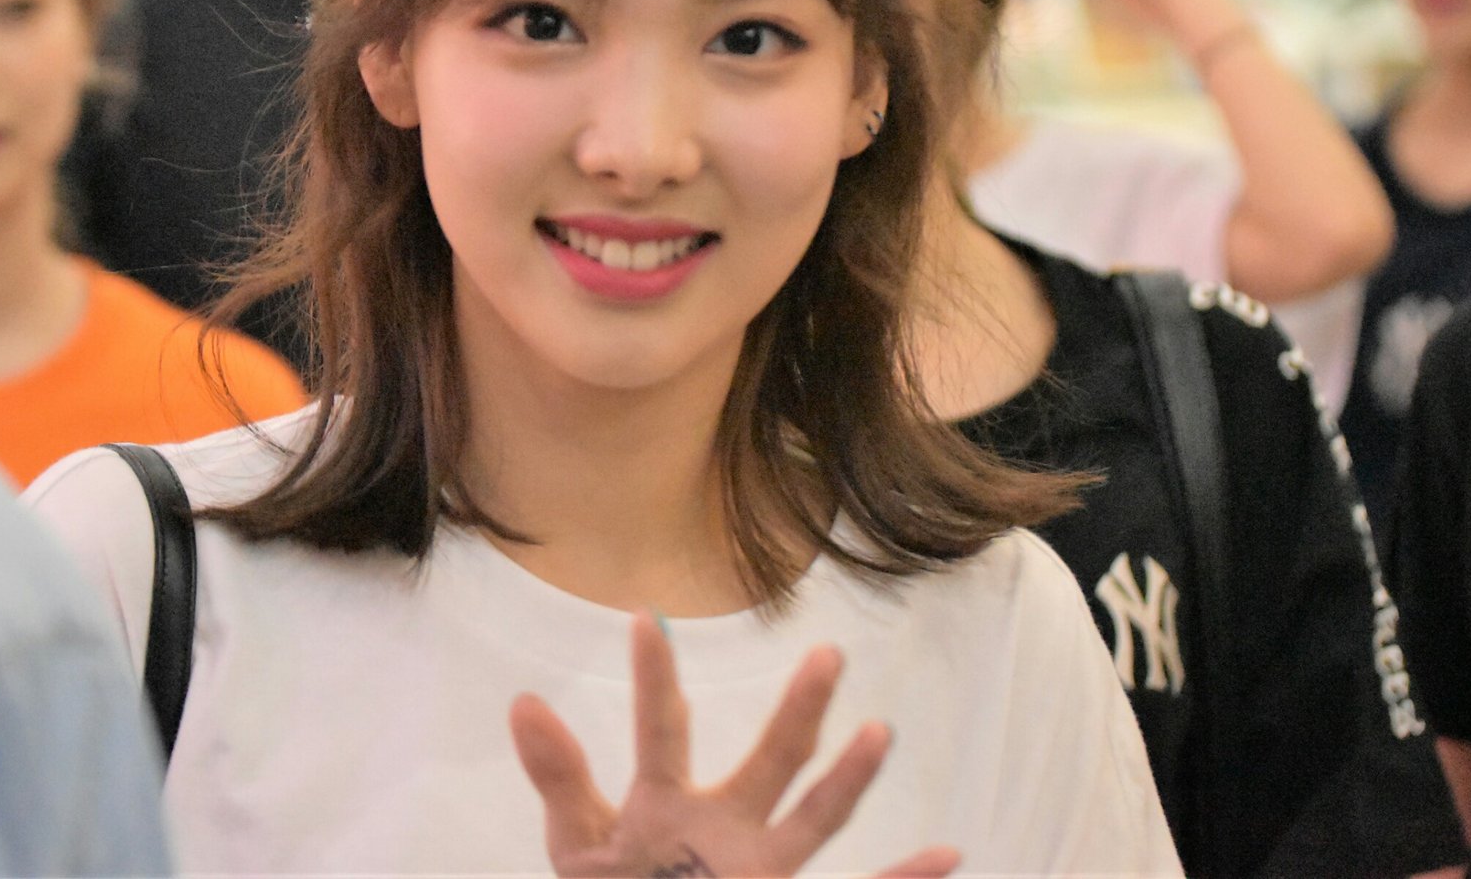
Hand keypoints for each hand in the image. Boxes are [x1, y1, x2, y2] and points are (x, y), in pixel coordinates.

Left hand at [510, 612, 960, 878]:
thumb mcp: (577, 849)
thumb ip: (558, 778)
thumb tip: (522, 701)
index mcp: (666, 805)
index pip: (661, 732)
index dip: (653, 678)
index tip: (647, 616)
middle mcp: (727, 828)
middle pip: (769, 760)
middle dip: (798, 710)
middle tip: (826, 652)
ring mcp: (763, 871)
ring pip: (815, 819)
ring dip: (849, 779)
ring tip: (881, 731)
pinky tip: (948, 854)